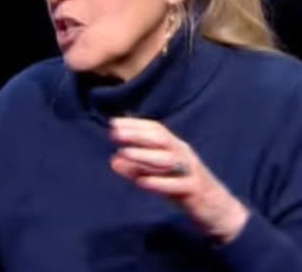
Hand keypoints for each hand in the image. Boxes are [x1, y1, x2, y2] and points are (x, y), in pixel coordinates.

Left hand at [109, 117, 248, 243]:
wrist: (218, 208)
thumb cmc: (183, 186)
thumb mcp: (159, 175)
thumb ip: (136, 168)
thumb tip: (113, 160)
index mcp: (175, 146)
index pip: (156, 128)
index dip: (135, 124)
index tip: (114, 123)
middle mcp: (183, 153)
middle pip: (160, 139)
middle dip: (137, 135)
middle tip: (115, 134)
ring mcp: (190, 170)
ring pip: (167, 159)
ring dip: (143, 155)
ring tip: (123, 152)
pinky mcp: (195, 190)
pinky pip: (176, 185)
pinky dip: (158, 182)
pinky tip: (141, 181)